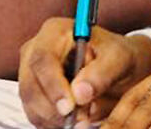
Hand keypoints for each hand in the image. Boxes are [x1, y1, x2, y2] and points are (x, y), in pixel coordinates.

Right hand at [19, 18, 150, 128]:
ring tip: (83, 119)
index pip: (43, 59)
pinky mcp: (33, 93)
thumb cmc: (117, 55)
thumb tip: (80, 93)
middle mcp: (36, 50)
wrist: (118, 67)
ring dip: (54, 118)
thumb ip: (102, 73)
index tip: (69, 107)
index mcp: (55, 31)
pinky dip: (53, 123)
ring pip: (30, 103)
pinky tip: (74, 120)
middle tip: (81, 120)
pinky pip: (35, 114)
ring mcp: (31, 73)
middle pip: (30, 84)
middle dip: (53, 108)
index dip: (52, 85)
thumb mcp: (119, 58)